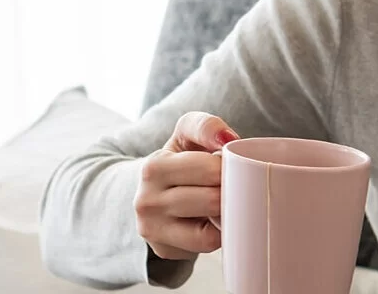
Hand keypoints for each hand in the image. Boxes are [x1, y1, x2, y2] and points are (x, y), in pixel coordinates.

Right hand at [135, 111, 240, 259]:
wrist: (151, 192)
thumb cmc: (179, 162)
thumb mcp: (185, 135)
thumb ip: (205, 127)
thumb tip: (227, 139)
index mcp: (154, 167)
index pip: (210, 169)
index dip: (229, 168)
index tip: (228, 166)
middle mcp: (146, 200)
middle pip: (213, 200)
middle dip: (229, 192)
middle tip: (230, 186)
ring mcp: (152, 229)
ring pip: (209, 231)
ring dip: (224, 215)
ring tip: (222, 202)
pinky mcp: (163, 249)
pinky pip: (205, 246)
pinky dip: (217, 234)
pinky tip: (212, 221)